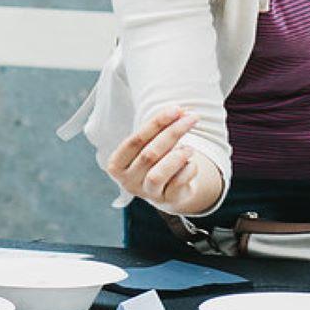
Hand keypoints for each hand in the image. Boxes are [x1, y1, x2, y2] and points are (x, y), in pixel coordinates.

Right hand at [105, 108, 224, 217]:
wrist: (169, 188)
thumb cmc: (156, 159)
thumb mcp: (152, 143)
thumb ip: (162, 127)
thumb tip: (182, 111)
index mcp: (117, 164)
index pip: (135, 140)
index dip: (156, 123)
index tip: (175, 109)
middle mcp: (127, 181)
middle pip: (149, 154)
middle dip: (173, 133)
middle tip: (192, 118)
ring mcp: (146, 194)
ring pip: (158, 174)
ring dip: (177, 156)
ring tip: (191, 147)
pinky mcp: (167, 201)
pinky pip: (177, 184)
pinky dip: (188, 169)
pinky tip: (191, 163)